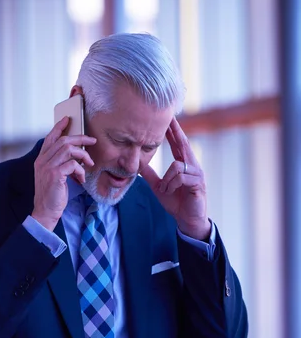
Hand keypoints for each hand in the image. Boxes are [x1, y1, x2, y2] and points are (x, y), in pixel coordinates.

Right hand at [31, 117, 96, 230]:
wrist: (45, 211)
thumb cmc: (52, 195)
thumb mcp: (53, 176)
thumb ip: (60, 164)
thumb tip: (76, 154)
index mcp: (41, 160)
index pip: (49, 138)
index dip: (59, 127)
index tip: (68, 120)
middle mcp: (42, 161)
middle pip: (63, 141)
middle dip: (80, 138)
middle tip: (92, 141)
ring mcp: (48, 167)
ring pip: (69, 150)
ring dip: (83, 155)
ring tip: (89, 163)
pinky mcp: (55, 175)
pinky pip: (73, 164)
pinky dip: (80, 170)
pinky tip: (81, 179)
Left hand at [141, 117, 209, 240]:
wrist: (188, 220)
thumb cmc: (177, 203)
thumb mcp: (159, 187)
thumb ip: (151, 175)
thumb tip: (138, 164)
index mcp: (184, 164)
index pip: (178, 143)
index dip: (173, 130)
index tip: (168, 117)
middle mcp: (192, 165)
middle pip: (183, 144)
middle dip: (175, 131)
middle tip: (169, 117)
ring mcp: (197, 173)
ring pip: (176, 166)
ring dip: (166, 180)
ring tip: (165, 190)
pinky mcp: (198, 183)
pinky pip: (180, 177)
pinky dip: (171, 186)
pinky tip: (170, 192)